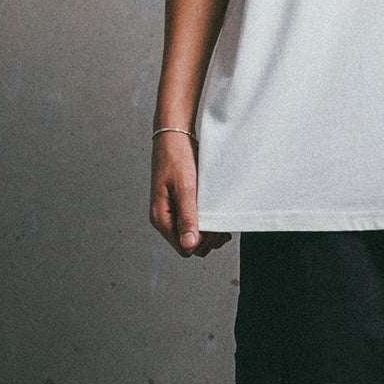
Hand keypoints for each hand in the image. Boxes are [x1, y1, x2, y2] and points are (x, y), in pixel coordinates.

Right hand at [149, 131, 231, 257]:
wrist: (175, 135)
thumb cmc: (176, 157)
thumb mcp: (185, 187)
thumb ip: (187, 216)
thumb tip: (189, 245)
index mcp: (160, 217)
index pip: (184, 248)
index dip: (202, 242)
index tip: (216, 229)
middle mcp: (165, 218)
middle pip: (189, 245)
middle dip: (207, 239)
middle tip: (222, 225)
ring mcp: (173, 212)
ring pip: (193, 235)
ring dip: (209, 231)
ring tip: (221, 219)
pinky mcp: (181, 205)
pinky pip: (195, 222)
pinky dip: (207, 221)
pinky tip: (217, 214)